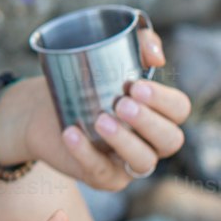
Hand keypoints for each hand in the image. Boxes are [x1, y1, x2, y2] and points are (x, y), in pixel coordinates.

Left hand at [0, 27, 189, 190]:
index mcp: (159, 113)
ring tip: (100, 120)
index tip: (135, 86)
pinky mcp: (103, 177)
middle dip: (149, 122)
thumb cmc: (83, 82)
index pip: (178, 110)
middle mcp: (151, 141)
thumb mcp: (108, 54)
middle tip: (121, 103)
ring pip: (143, 161)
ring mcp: (128, 163)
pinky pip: (101, 172)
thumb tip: (156, 56)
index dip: (163, 101)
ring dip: (124, 141)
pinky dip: (85, 153)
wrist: (42, 109)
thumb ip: (138, 43)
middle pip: (169, 139)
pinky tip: (71, 133)